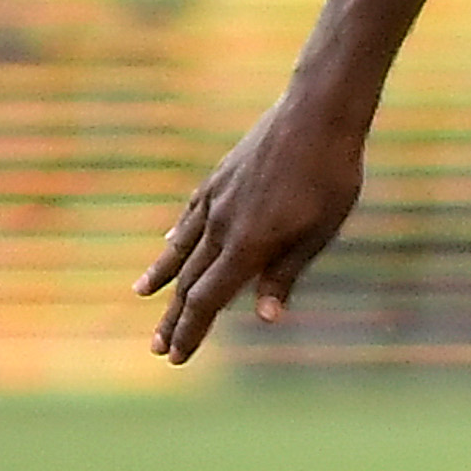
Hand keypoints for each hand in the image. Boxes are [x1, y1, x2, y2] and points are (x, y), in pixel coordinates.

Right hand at [135, 94, 368, 363]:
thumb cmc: (329, 176)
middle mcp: (222, 225)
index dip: (191, 331)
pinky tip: (169, 240)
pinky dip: (177, 234)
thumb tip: (266, 318)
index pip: (207, 300)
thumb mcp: (318, 233)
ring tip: (142, 294)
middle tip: (157, 347)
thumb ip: (286, 274)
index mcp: (247, 245)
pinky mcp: (219, 176)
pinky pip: (190, 214)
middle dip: (173, 318)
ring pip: (181, 246)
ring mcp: (216, 198)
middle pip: (189, 281)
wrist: (317, 113)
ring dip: (162, 276)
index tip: (175, 357)